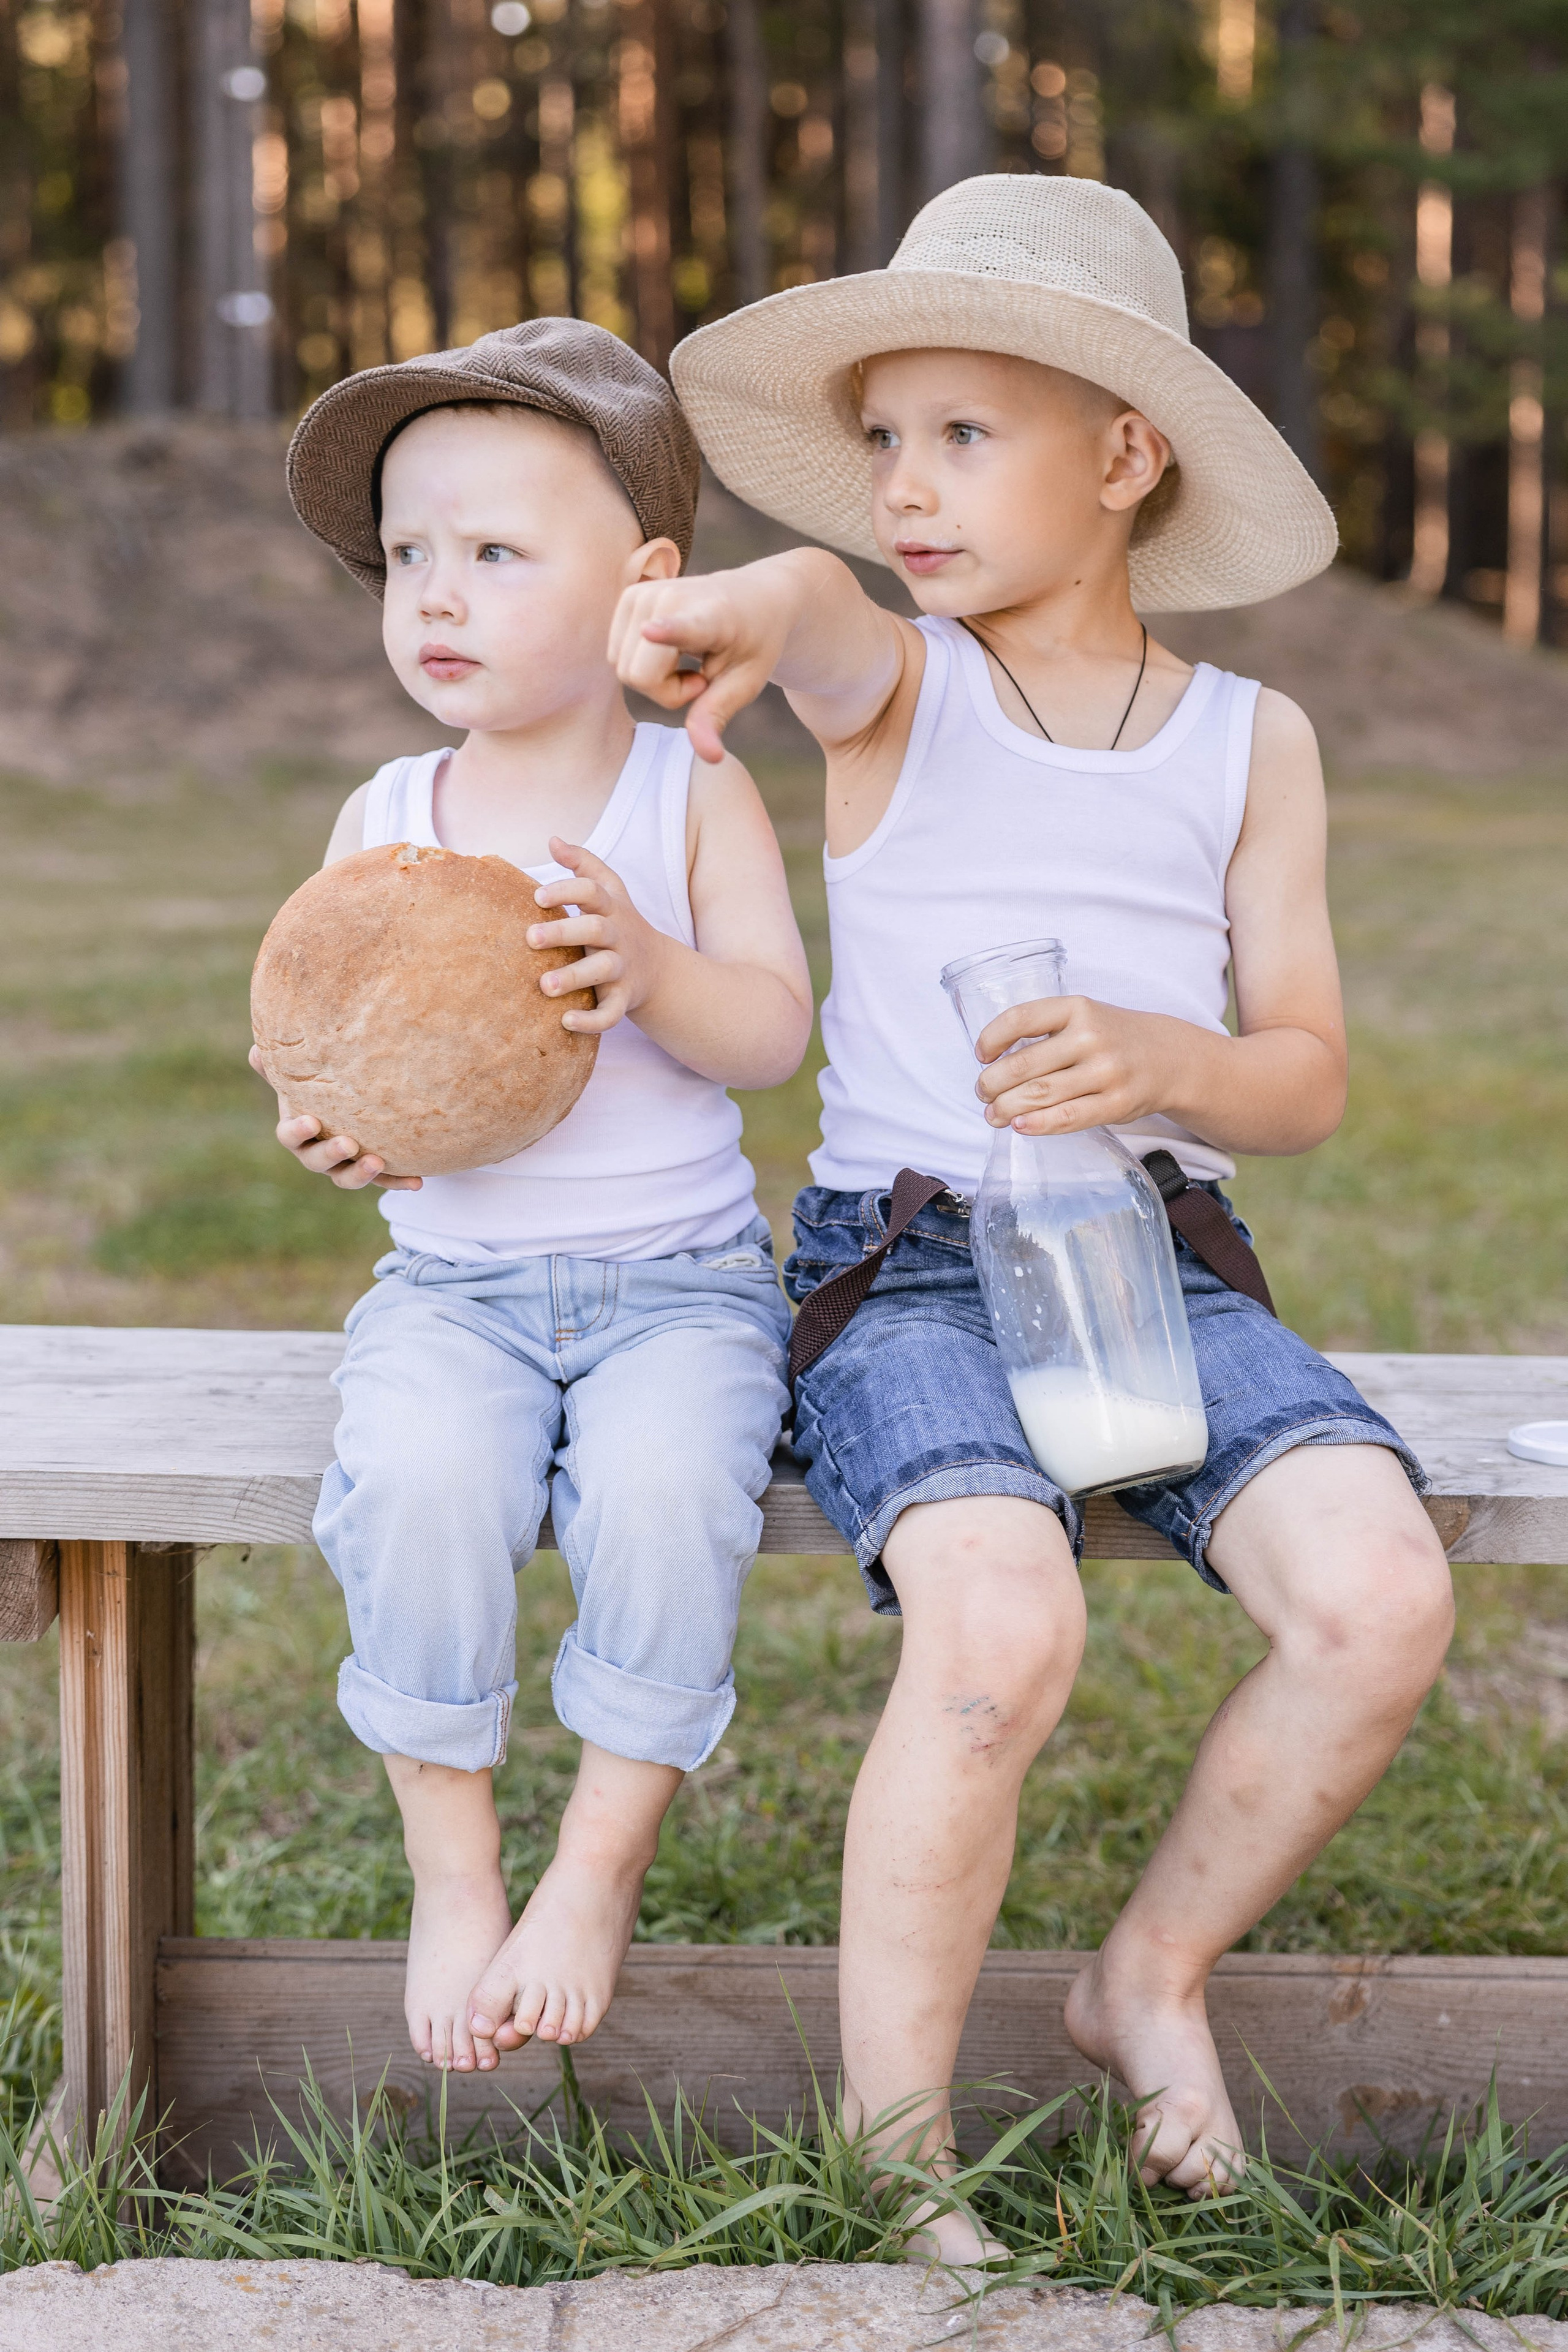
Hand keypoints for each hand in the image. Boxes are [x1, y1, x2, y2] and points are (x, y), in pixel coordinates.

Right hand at [247, 1047, 422, 1190]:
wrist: (349, 1107)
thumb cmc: (317, 1090)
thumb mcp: (301, 1079)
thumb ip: (283, 1067)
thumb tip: (258, 1048)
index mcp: (296, 1131)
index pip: (289, 1135)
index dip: (298, 1131)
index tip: (311, 1121)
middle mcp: (316, 1154)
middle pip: (317, 1162)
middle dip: (332, 1155)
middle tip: (349, 1145)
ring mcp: (342, 1167)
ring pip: (347, 1178)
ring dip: (362, 1174)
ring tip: (378, 1162)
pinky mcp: (370, 1173)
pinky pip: (383, 1182)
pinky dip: (397, 1182)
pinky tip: (417, 1182)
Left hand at [527, 840, 666, 1032]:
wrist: (658, 969)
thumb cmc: (618, 923)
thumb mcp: (610, 891)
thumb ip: (583, 865)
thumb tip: (553, 839)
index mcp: (611, 908)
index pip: (593, 892)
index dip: (567, 891)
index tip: (537, 896)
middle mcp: (618, 936)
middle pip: (595, 929)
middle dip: (564, 932)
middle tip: (530, 938)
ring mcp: (623, 969)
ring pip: (602, 971)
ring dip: (574, 977)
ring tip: (544, 986)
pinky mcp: (623, 999)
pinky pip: (611, 1013)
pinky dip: (592, 1020)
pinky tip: (566, 1021)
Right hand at [608, 568, 788, 764]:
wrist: (753, 596)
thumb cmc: (753, 643)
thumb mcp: (746, 683)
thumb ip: (717, 715)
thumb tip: (710, 757)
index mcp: (712, 617)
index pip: (683, 628)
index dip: (666, 633)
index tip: (651, 631)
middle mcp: (671, 597)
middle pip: (638, 676)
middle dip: (666, 692)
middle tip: (702, 678)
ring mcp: (643, 593)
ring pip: (623, 668)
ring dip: (654, 679)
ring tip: (688, 661)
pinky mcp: (627, 596)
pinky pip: (617, 656)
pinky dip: (642, 664)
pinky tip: (671, 650)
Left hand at [973, 997, 1188, 1134]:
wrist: (1169, 1057)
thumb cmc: (1113, 1037)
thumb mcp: (1084, 1016)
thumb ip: (1046, 1030)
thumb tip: (995, 1063)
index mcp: (1077, 1007)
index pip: (1020, 1019)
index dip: (991, 1038)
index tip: (981, 1055)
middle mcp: (1091, 1037)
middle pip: (1024, 1064)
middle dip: (992, 1083)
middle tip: (983, 1092)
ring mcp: (1106, 1072)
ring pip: (1041, 1094)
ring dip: (1007, 1108)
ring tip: (993, 1114)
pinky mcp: (1116, 1104)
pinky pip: (1067, 1117)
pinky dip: (1037, 1125)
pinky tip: (1019, 1126)